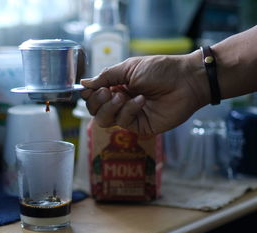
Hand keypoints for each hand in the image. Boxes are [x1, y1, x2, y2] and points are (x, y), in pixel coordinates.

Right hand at [80, 51, 208, 135]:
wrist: (186, 80)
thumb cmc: (161, 70)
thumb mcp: (129, 68)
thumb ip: (106, 76)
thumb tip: (84, 83)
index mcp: (116, 86)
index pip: (93, 96)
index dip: (89, 94)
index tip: (88, 89)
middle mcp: (120, 102)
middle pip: (95, 110)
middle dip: (97, 101)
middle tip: (108, 91)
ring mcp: (130, 115)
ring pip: (104, 120)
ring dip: (110, 107)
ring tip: (123, 96)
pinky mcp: (140, 126)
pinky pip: (123, 122)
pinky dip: (129, 110)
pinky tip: (141, 100)